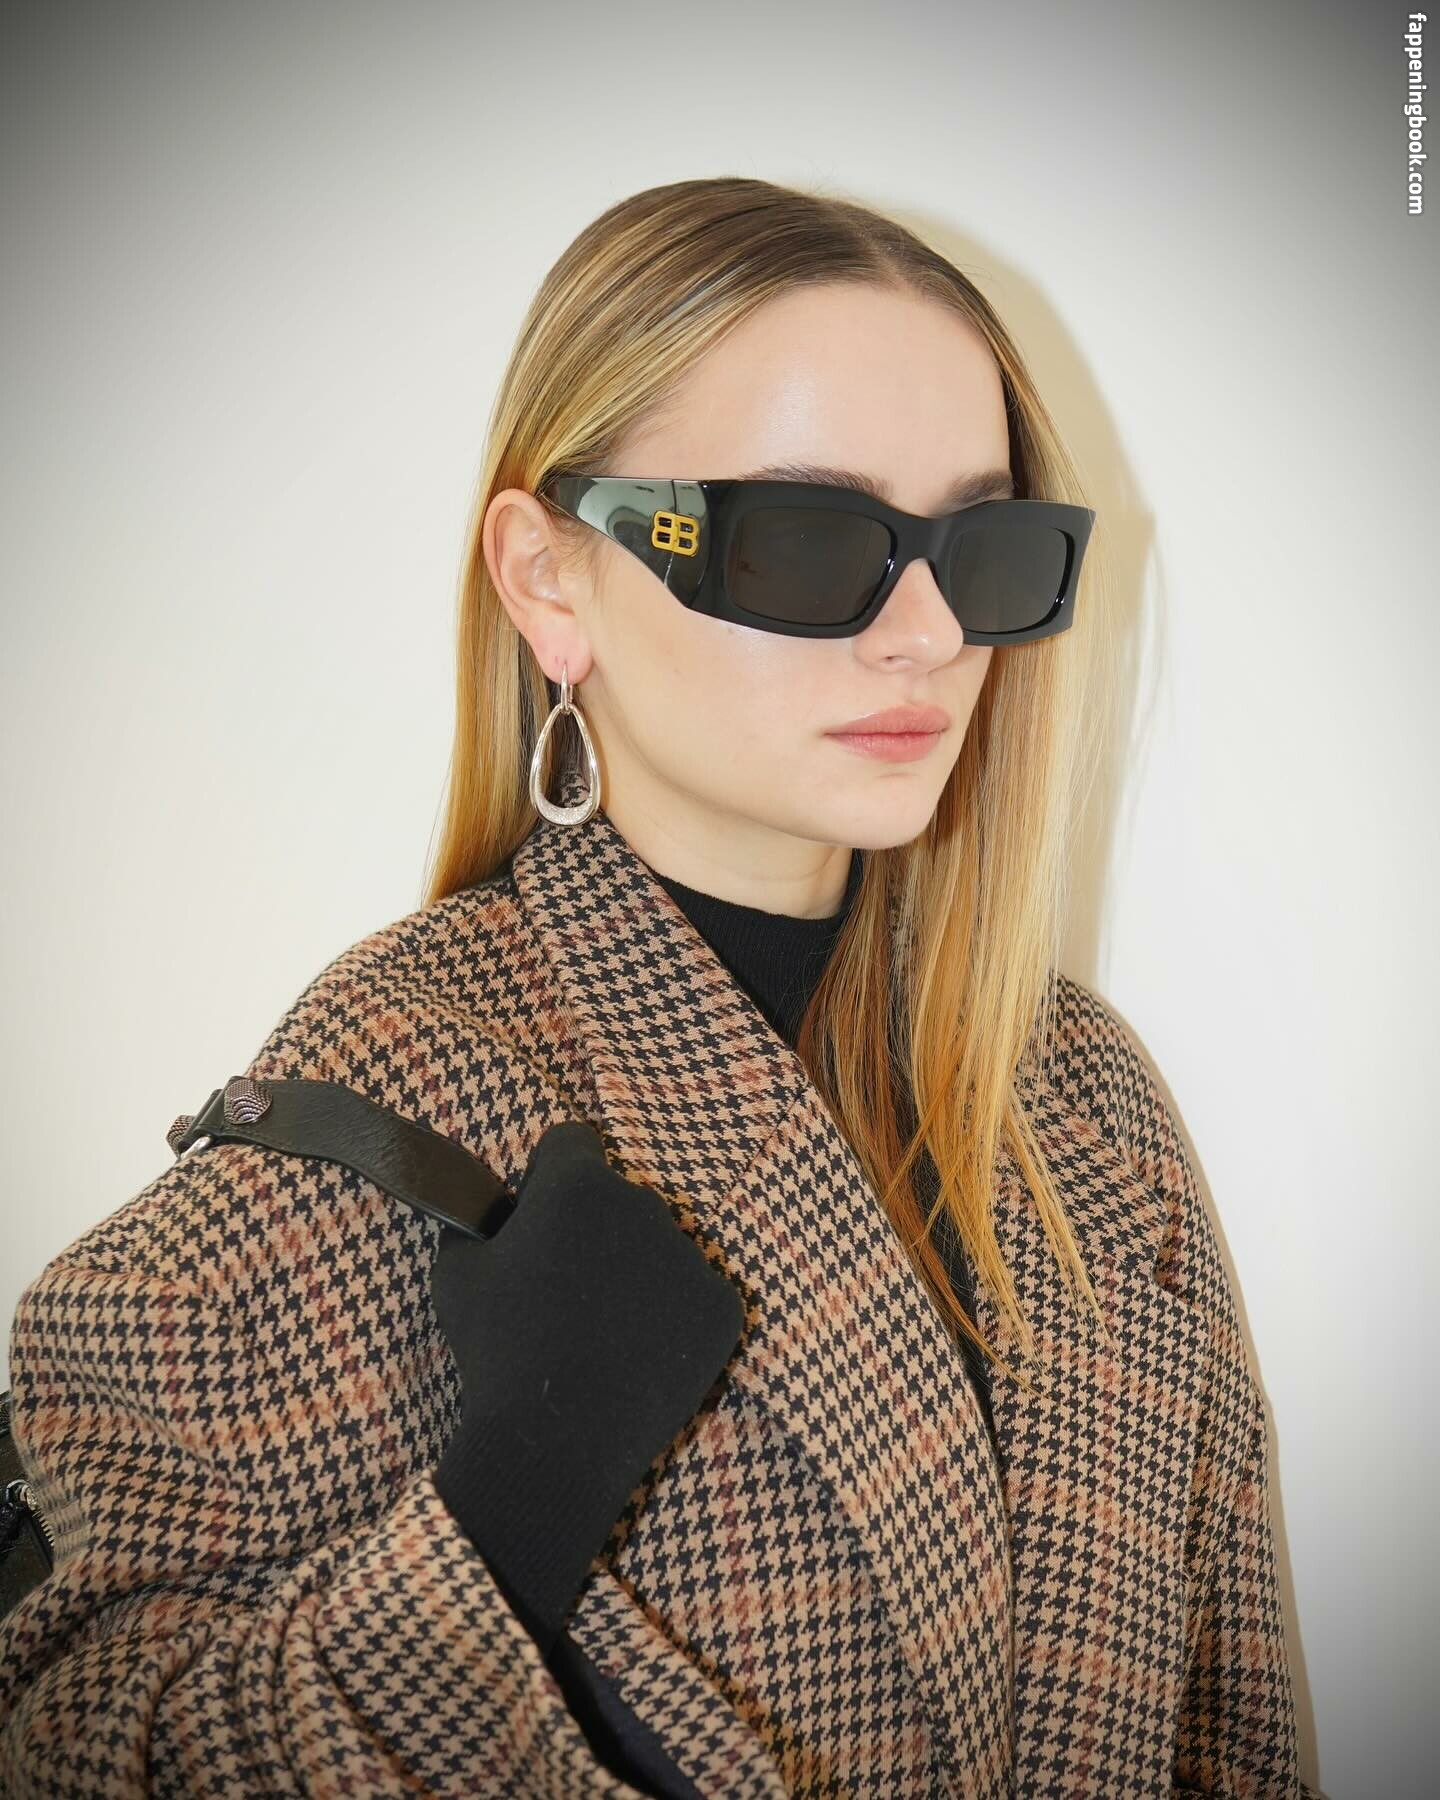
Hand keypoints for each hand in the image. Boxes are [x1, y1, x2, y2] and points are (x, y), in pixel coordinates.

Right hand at [429, 1118, 744, 1656]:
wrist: (559, 1438)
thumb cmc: (499, 1351)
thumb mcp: (456, 1278)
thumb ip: (472, 1226)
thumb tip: (483, 1212)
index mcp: (579, 1183)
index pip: (571, 1143)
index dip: (548, 1176)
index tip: (540, 1216)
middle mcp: (643, 1202)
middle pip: (618, 1198)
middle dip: (596, 1227)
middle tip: (567, 1288)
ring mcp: (690, 1254)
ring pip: (659, 1246)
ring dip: (635, 1272)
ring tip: (601, 1332)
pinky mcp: (722, 1304)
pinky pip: (694, 1296)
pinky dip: (672, 1319)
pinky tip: (637, 1355)